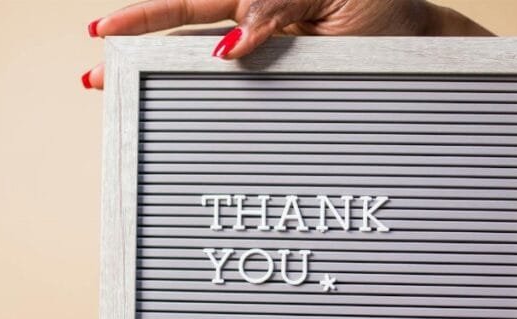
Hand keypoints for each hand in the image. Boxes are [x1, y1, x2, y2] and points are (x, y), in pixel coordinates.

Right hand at [81, 0, 482, 88]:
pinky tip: (174, 109)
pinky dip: (201, 102)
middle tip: (92, 76)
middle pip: (183, 38)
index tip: (104, 33)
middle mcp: (258, 25)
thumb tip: (229, 46)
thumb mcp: (338, 1)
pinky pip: (236, 93)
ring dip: (159, 81)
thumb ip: (280, 7)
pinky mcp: (283, 83)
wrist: (424, 50)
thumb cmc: (389, 17)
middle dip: (134, 53)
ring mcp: (267, 57)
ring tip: (114, 95)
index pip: (194, 6)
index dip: (146, 18)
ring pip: (200, 67)